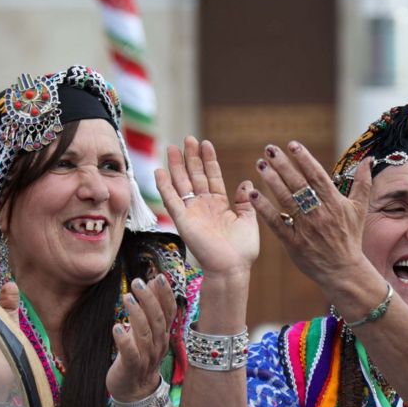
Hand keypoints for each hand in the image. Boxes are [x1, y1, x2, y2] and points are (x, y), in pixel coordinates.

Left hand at [106, 274, 176, 401]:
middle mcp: (158, 345)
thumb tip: (152, 282)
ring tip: (127, 298)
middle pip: (157, 320)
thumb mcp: (146, 331)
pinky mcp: (131, 368)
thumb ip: (150, 310)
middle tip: (138, 282)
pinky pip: (130, 354)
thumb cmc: (138, 357)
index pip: (168, 312)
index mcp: (163, 335)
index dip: (165, 295)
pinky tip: (116, 327)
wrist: (134, 392)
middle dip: (150, 299)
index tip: (158, 277)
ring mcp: (146, 357)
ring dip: (137, 314)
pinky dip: (125, 340)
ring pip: (145, 334)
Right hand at [155, 137, 258, 278]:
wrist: (232, 267)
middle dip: (191, 157)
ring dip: (176, 166)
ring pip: (182, 184)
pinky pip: (171, 200)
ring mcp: (192, 212)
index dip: (209, 160)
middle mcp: (204, 206)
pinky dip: (164, 186)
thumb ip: (245, 201)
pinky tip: (159, 171)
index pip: (212, 176)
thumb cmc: (242, 249)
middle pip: (195, 176)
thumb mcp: (248, 220)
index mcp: (220, 205)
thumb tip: (245, 182)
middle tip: (188, 139)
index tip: (206, 143)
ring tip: (172, 147)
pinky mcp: (182, 220)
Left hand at [248, 142, 372, 284]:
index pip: (317, 176)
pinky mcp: (293, 243)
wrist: (344, 270)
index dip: (304, 159)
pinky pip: (277, 223)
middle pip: (298, 184)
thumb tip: (368, 160)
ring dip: (272, 181)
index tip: (292, 144)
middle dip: (283, 165)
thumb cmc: (351, 238)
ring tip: (260, 165)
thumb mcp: (360, 210)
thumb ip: (363, 183)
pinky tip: (254, 194)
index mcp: (334, 203)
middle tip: (269, 149)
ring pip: (286, 200)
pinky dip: (265, 209)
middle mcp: (319, 213)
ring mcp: (305, 228)